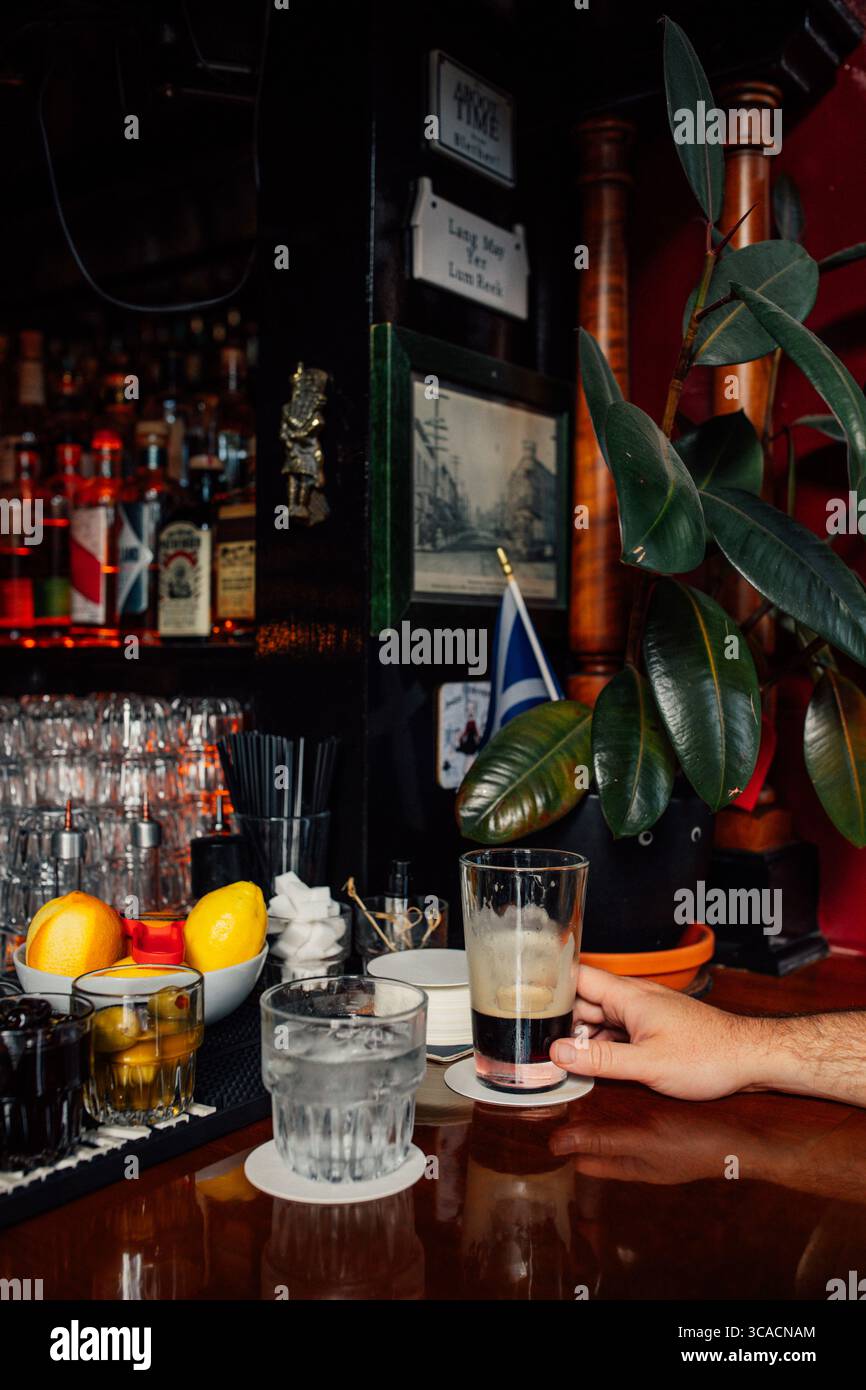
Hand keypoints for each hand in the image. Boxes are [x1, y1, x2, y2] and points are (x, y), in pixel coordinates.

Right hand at [550, 963, 759, 1100]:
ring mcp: (645, 1013)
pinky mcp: (654, 1029)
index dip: (550, 981)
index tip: (521, 992)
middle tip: (532, 1039)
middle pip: (584, 1000)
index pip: (578, 976)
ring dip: (581, 1034)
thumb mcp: (647, 1064)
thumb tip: (558, 1052)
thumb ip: (600, 1059)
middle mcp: (634, 998)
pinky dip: (601, 1043)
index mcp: (629, 995)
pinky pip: (617, 1031)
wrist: (750, 1058)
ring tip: (556, 1055)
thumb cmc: (708, 1055)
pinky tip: (592, 1062)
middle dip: (560, 1018)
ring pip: (600, 1018)